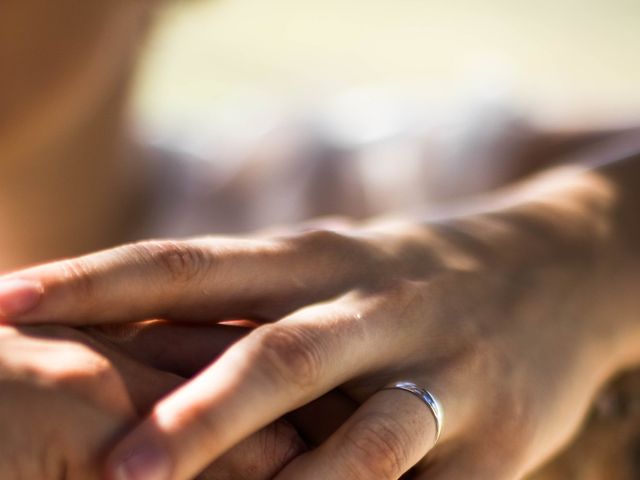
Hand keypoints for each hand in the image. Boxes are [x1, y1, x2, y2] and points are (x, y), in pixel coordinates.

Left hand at [0, 169, 629, 478]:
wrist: (554, 266)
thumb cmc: (413, 274)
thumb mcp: (333, 268)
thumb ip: (255, 300)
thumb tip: (144, 326)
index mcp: (317, 258)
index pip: (189, 264)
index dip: (95, 281)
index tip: (5, 301)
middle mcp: (372, 304)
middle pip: (269, 351)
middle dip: (191, 412)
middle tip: (110, 471)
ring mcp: (437, 369)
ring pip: (357, 432)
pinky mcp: (494, 433)